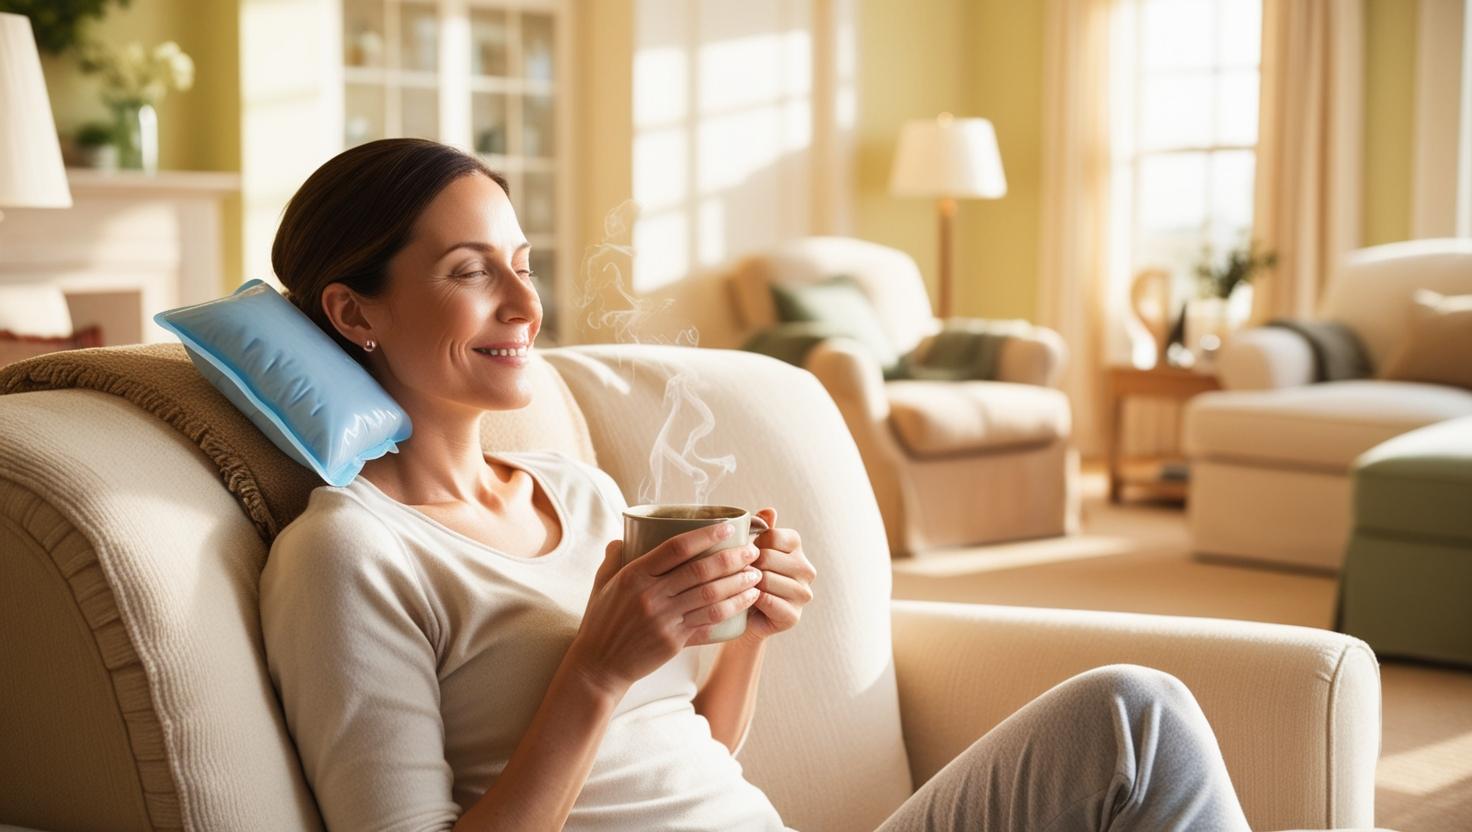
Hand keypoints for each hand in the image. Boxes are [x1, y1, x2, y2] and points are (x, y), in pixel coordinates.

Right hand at [569, 521, 764, 695]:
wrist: (599, 666)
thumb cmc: (601, 621)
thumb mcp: (602, 584)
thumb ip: (614, 557)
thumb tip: (624, 536)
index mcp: (634, 575)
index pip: (676, 548)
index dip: (706, 535)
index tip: (729, 527)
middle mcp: (651, 595)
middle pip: (701, 571)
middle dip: (732, 559)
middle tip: (753, 552)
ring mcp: (664, 619)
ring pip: (710, 597)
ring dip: (738, 584)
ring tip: (756, 575)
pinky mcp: (674, 641)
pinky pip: (709, 623)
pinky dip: (731, 610)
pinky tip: (746, 602)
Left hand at [739, 507, 816, 642]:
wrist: (740, 615)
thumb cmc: (743, 574)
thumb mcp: (748, 548)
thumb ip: (759, 528)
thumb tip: (769, 510)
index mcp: (796, 547)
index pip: (773, 536)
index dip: (752, 544)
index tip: (744, 555)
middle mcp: (806, 569)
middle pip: (769, 557)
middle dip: (747, 565)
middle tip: (737, 573)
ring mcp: (803, 593)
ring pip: (767, 580)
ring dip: (747, 584)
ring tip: (739, 586)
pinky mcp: (794, 616)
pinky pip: (768, 601)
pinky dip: (752, 601)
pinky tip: (746, 601)